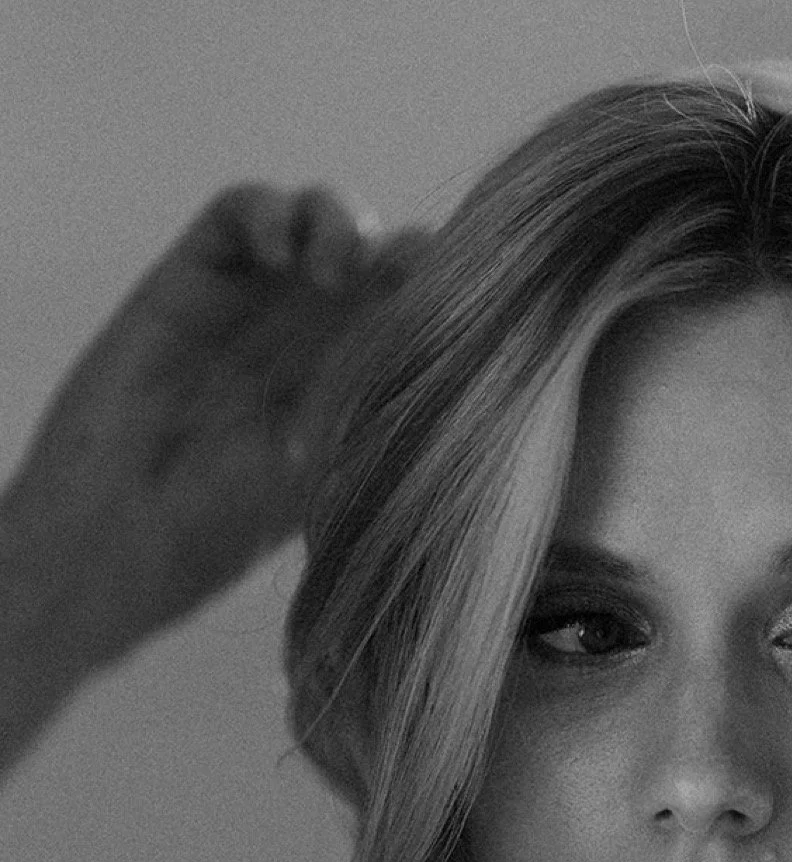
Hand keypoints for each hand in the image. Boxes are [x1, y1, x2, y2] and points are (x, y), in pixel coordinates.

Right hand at [1, 184, 429, 676]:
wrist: (124, 535)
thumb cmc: (225, 533)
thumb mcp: (338, 484)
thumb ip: (392, 429)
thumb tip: (481, 398)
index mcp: (356, 382)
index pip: (420, 310)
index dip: (446, 294)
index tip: (461, 308)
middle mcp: (312, 334)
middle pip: (381, 250)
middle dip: (403, 249)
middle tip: (407, 279)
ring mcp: (255, 301)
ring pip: (318, 215)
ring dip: (339, 223)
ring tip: (335, 273)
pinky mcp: (194, 276)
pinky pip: (242, 209)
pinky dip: (270, 212)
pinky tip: (281, 256)